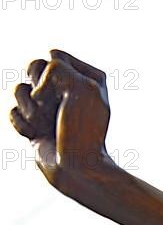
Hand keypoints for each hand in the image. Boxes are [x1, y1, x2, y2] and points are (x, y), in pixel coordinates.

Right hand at [10, 50, 110, 184]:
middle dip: (38, 88)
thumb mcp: (82, 89)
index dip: (53, 73)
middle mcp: (69, 89)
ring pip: (19, 89)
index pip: (54, 56)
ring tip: (45, 125)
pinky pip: (12, 111)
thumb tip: (39, 68)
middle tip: (54, 108)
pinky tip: (37, 136)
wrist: (76, 168)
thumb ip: (59, 67)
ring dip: (30, 109)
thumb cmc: (83, 130)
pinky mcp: (34, 123)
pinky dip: (23, 125)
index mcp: (88, 77)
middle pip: (33, 66)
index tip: (67, 93)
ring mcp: (51, 106)